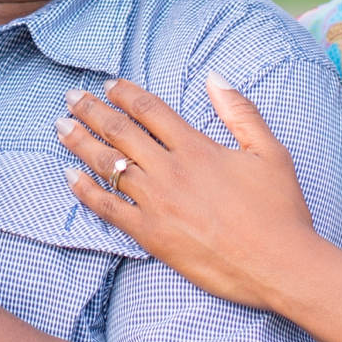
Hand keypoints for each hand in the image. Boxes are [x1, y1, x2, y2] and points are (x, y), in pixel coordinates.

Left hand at [54, 74, 322, 310]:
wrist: (279, 264)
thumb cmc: (280, 209)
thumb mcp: (270, 152)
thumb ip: (240, 111)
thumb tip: (215, 78)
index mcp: (197, 148)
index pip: (150, 110)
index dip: (125, 93)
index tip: (108, 84)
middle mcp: (170, 171)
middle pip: (120, 131)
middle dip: (92, 111)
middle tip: (70, 98)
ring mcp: (157, 204)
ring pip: (107, 165)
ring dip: (80, 143)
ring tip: (61, 127)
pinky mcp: (151, 236)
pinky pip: (108, 209)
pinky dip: (85, 191)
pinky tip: (68, 177)